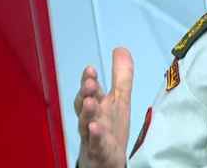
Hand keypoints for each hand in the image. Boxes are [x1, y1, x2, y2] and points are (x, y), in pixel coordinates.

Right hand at [75, 47, 133, 167]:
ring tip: (90, 101)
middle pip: (85, 104)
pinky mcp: (98, 151)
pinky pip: (96, 143)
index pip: (91, 90)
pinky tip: (95, 128)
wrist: (106, 160)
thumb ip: (121, 75)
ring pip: (87, 123)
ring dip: (88, 112)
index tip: (90, 69)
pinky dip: (95, 136)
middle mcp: (91, 118)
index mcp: (97, 105)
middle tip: (88, 82)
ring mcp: (92, 135)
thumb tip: (120, 49)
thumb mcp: (119, 99)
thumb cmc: (109, 128)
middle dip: (86, 93)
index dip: (89, 79)